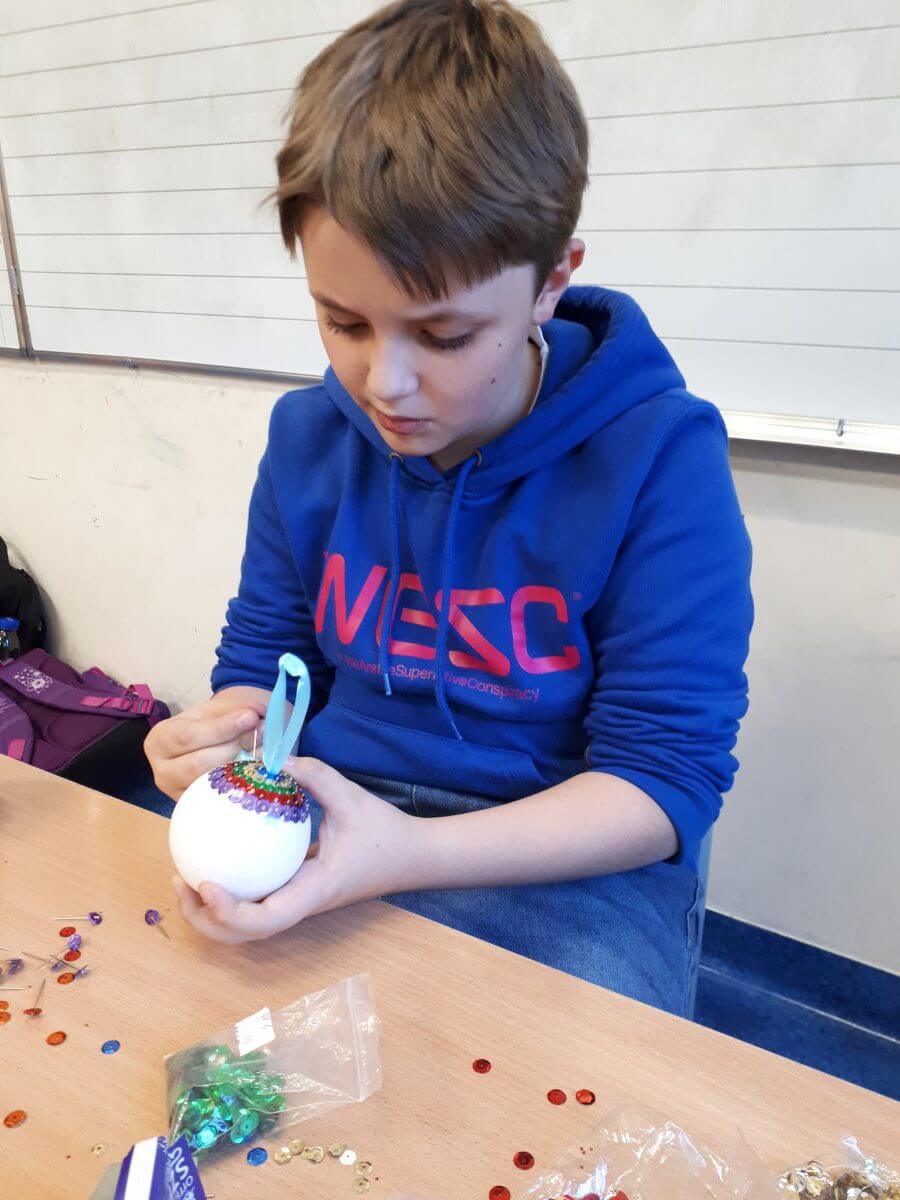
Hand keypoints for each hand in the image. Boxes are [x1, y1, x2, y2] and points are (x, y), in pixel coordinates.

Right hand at [144, 686, 269, 799]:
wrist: (216, 742)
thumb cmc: (215, 723)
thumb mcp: (222, 709)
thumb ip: (238, 711)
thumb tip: (256, 721)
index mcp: (160, 740)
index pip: (187, 736)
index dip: (220, 728)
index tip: (250, 717)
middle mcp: (163, 771)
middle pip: (198, 764)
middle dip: (234, 747)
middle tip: (264, 732)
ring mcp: (178, 794)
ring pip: (212, 784)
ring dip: (242, 766)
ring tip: (265, 749)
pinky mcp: (196, 808)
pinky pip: (222, 799)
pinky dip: (244, 784)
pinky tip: (260, 770)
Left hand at [172, 758, 424, 942]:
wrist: (415, 857)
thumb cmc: (386, 832)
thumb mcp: (351, 797)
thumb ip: (313, 775)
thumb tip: (268, 759)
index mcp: (313, 892)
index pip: (265, 920)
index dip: (229, 912)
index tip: (206, 883)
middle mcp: (300, 904)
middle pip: (242, 934)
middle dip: (204, 917)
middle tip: (181, 878)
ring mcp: (297, 901)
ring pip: (245, 923)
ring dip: (210, 909)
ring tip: (186, 874)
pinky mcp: (297, 890)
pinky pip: (257, 897)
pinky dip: (231, 887)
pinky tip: (216, 855)